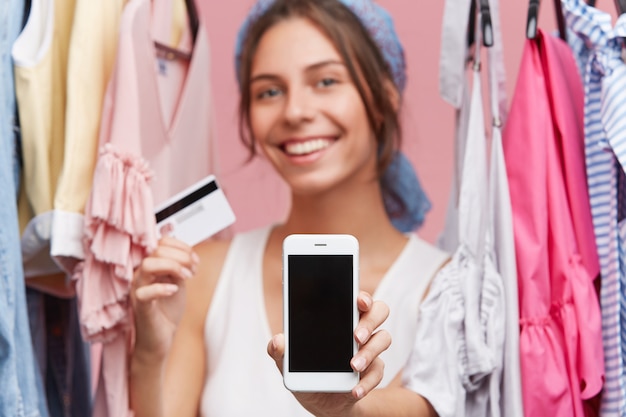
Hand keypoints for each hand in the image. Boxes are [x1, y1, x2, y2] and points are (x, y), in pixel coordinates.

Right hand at [130, 236, 198, 361]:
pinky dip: (161, 288)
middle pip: (156, 251)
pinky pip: (144, 292)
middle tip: (193, 269)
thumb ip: (180, 267)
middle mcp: (142, 275)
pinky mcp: (140, 306)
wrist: (161, 339)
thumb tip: (188, 254)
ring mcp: (139, 290)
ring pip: (147, 265)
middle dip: (180, 256)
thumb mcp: (178, 283)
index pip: (160, 242)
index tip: (194, 259)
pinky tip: (174, 290)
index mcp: (151, 267)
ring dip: (171, 266)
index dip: (180, 246)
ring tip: (186, 276)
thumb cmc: (167, 311)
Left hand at [267, 291, 390, 416]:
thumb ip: (280, 350)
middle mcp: (359, 327)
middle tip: (356, 336)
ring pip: (383, 338)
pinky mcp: (373, 370)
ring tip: (353, 365)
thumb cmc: (306, 370)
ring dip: (370, 352)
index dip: (362, 296)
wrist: (321, 400)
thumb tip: (277, 340)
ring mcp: (369, 348)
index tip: (358, 301)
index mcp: (340, 316)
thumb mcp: (288, 362)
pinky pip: (379, 370)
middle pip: (379, 311)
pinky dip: (367, 381)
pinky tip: (355, 390)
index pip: (357, 298)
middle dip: (370, 322)